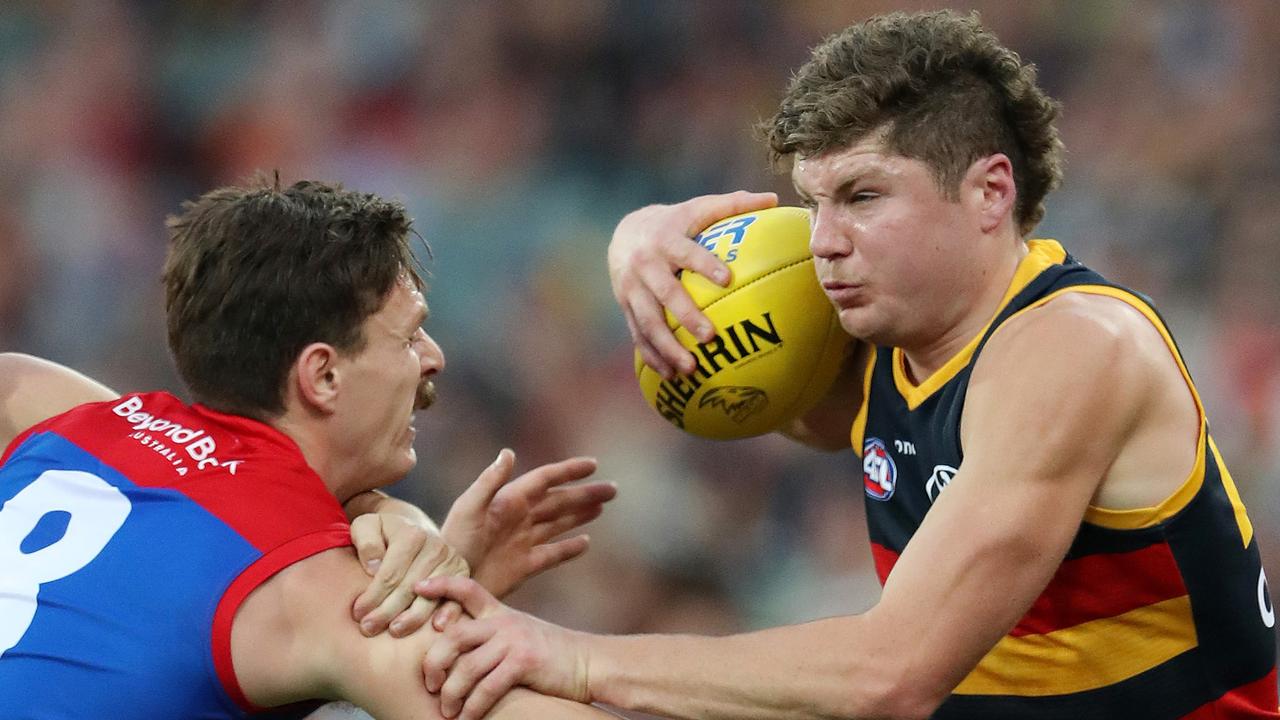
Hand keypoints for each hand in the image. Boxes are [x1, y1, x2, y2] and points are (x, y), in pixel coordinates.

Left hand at [349, 511, 469, 637]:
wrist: (410, 529)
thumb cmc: (382, 533)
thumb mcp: (365, 526)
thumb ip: (366, 542)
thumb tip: (374, 567)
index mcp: (411, 534)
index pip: (390, 574)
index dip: (373, 596)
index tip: (358, 613)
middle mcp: (435, 546)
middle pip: (409, 588)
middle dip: (387, 611)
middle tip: (368, 628)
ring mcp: (451, 560)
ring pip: (430, 597)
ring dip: (412, 618)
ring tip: (394, 631)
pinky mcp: (461, 574)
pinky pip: (456, 597)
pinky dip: (449, 612)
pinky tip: (437, 627)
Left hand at [416, 576, 588, 719]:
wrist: (588, 662)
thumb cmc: (550, 653)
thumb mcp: (520, 632)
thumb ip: (492, 632)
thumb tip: (455, 648)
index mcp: (500, 612)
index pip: (467, 589)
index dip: (441, 584)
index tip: (418, 587)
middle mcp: (504, 622)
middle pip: (453, 635)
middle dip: (434, 663)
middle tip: (430, 685)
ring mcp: (514, 641)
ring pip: (466, 667)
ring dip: (452, 694)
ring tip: (448, 711)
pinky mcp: (524, 662)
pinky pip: (487, 687)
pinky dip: (473, 707)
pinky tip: (468, 718)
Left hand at [441, 449, 614, 605]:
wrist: (447, 583)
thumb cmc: (451, 543)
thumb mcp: (468, 508)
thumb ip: (489, 482)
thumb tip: (509, 452)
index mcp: (508, 501)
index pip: (545, 480)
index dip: (569, 471)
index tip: (593, 465)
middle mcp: (518, 518)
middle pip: (559, 501)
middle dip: (585, 494)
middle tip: (613, 489)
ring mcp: (522, 542)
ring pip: (559, 524)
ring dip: (581, 514)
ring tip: (602, 506)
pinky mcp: (523, 567)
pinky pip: (552, 554)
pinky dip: (569, 549)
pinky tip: (585, 543)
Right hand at [609, 190, 777, 377]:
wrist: (624, 234)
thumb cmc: (675, 223)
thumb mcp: (698, 209)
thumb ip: (734, 205)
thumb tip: (773, 199)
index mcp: (666, 239)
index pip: (686, 252)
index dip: (704, 264)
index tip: (726, 279)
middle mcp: (646, 265)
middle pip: (665, 294)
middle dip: (686, 316)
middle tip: (710, 336)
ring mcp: (632, 289)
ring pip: (648, 322)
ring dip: (667, 347)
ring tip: (691, 368)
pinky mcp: (626, 308)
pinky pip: (638, 336)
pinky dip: (653, 356)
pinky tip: (672, 376)